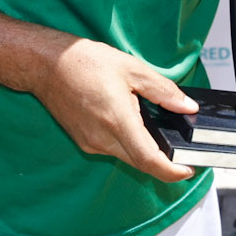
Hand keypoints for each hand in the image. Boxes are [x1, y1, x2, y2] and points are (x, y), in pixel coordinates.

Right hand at [28, 37, 196, 182]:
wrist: (48, 65)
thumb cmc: (86, 63)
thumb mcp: (134, 69)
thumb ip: (164, 91)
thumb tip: (187, 107)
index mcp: (117, 120)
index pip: (149, 159)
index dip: (171, 171)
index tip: (187, 172)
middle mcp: (102, 138)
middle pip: (139, 162)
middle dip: (163, 163)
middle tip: (182, 155)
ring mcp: (90, 142)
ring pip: (126, 157)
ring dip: (144, 152)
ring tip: (161, 135)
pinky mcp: (84, 141)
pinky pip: (112, 149)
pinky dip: (128, 144)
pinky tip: (134, 126)